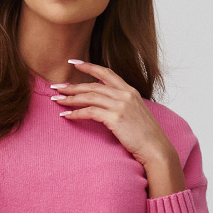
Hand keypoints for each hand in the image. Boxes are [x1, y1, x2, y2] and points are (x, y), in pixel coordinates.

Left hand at [49, 59, 185, 194]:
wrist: (156, 149)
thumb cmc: (146, 136)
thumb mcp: (136, 114)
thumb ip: (123, 105)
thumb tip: (108, 106)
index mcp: (130, 91)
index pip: (106, 73)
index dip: (89, 67)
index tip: (74, 63)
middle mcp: (125, 94)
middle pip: (93, 86)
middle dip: (72, 86)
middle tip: (56, 87)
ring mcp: (120, 105)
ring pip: (89, 97)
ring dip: (70, 98)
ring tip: (56, 99)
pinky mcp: (115, 118)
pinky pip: (90, 112)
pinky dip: (76, 113)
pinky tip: (66, 115)